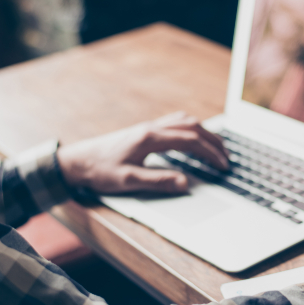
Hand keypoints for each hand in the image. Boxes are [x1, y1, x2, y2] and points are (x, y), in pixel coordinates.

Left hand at [56, 111, 228, 193]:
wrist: (77, 160)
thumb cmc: (99, 171)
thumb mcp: (128, 181)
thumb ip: (158, 181)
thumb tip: (185, 183)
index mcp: (150, 138)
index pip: (189, 140)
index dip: (210, 152)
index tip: (223, 165)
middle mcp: (151, 128)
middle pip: (192, 127)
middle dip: (213, 142)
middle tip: (227, 158)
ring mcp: (148, 127)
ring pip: (184, 121)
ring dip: (204, 132)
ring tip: (216, 147)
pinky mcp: (144, 131)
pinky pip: (174, 122)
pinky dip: (191, 129)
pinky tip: (193, 138)